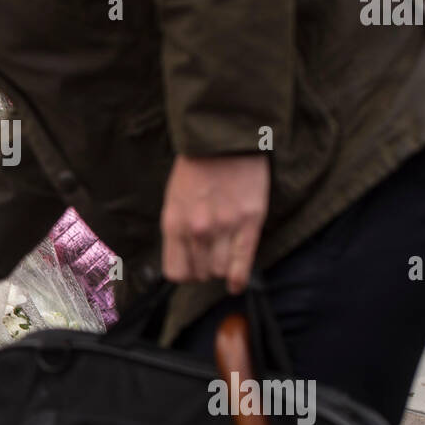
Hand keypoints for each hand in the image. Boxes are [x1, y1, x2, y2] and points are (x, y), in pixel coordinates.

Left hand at [160, 153, 268, 292]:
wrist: (223, 139)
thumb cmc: (196, 167)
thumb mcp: (174, 198)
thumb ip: (178, 229)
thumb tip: (184, 256)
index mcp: (174, 223)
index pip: (176, 271)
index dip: (185, 274)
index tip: (191, 270)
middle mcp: (197, 230)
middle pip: (200, 273)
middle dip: (204, 270)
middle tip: (210, 259)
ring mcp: (224, 228)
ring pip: (220, 271)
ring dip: (221, 270)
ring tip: (224, 259)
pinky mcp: (249, 222)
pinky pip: (242, 264)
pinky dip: (238, 279)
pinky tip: (236, 284)